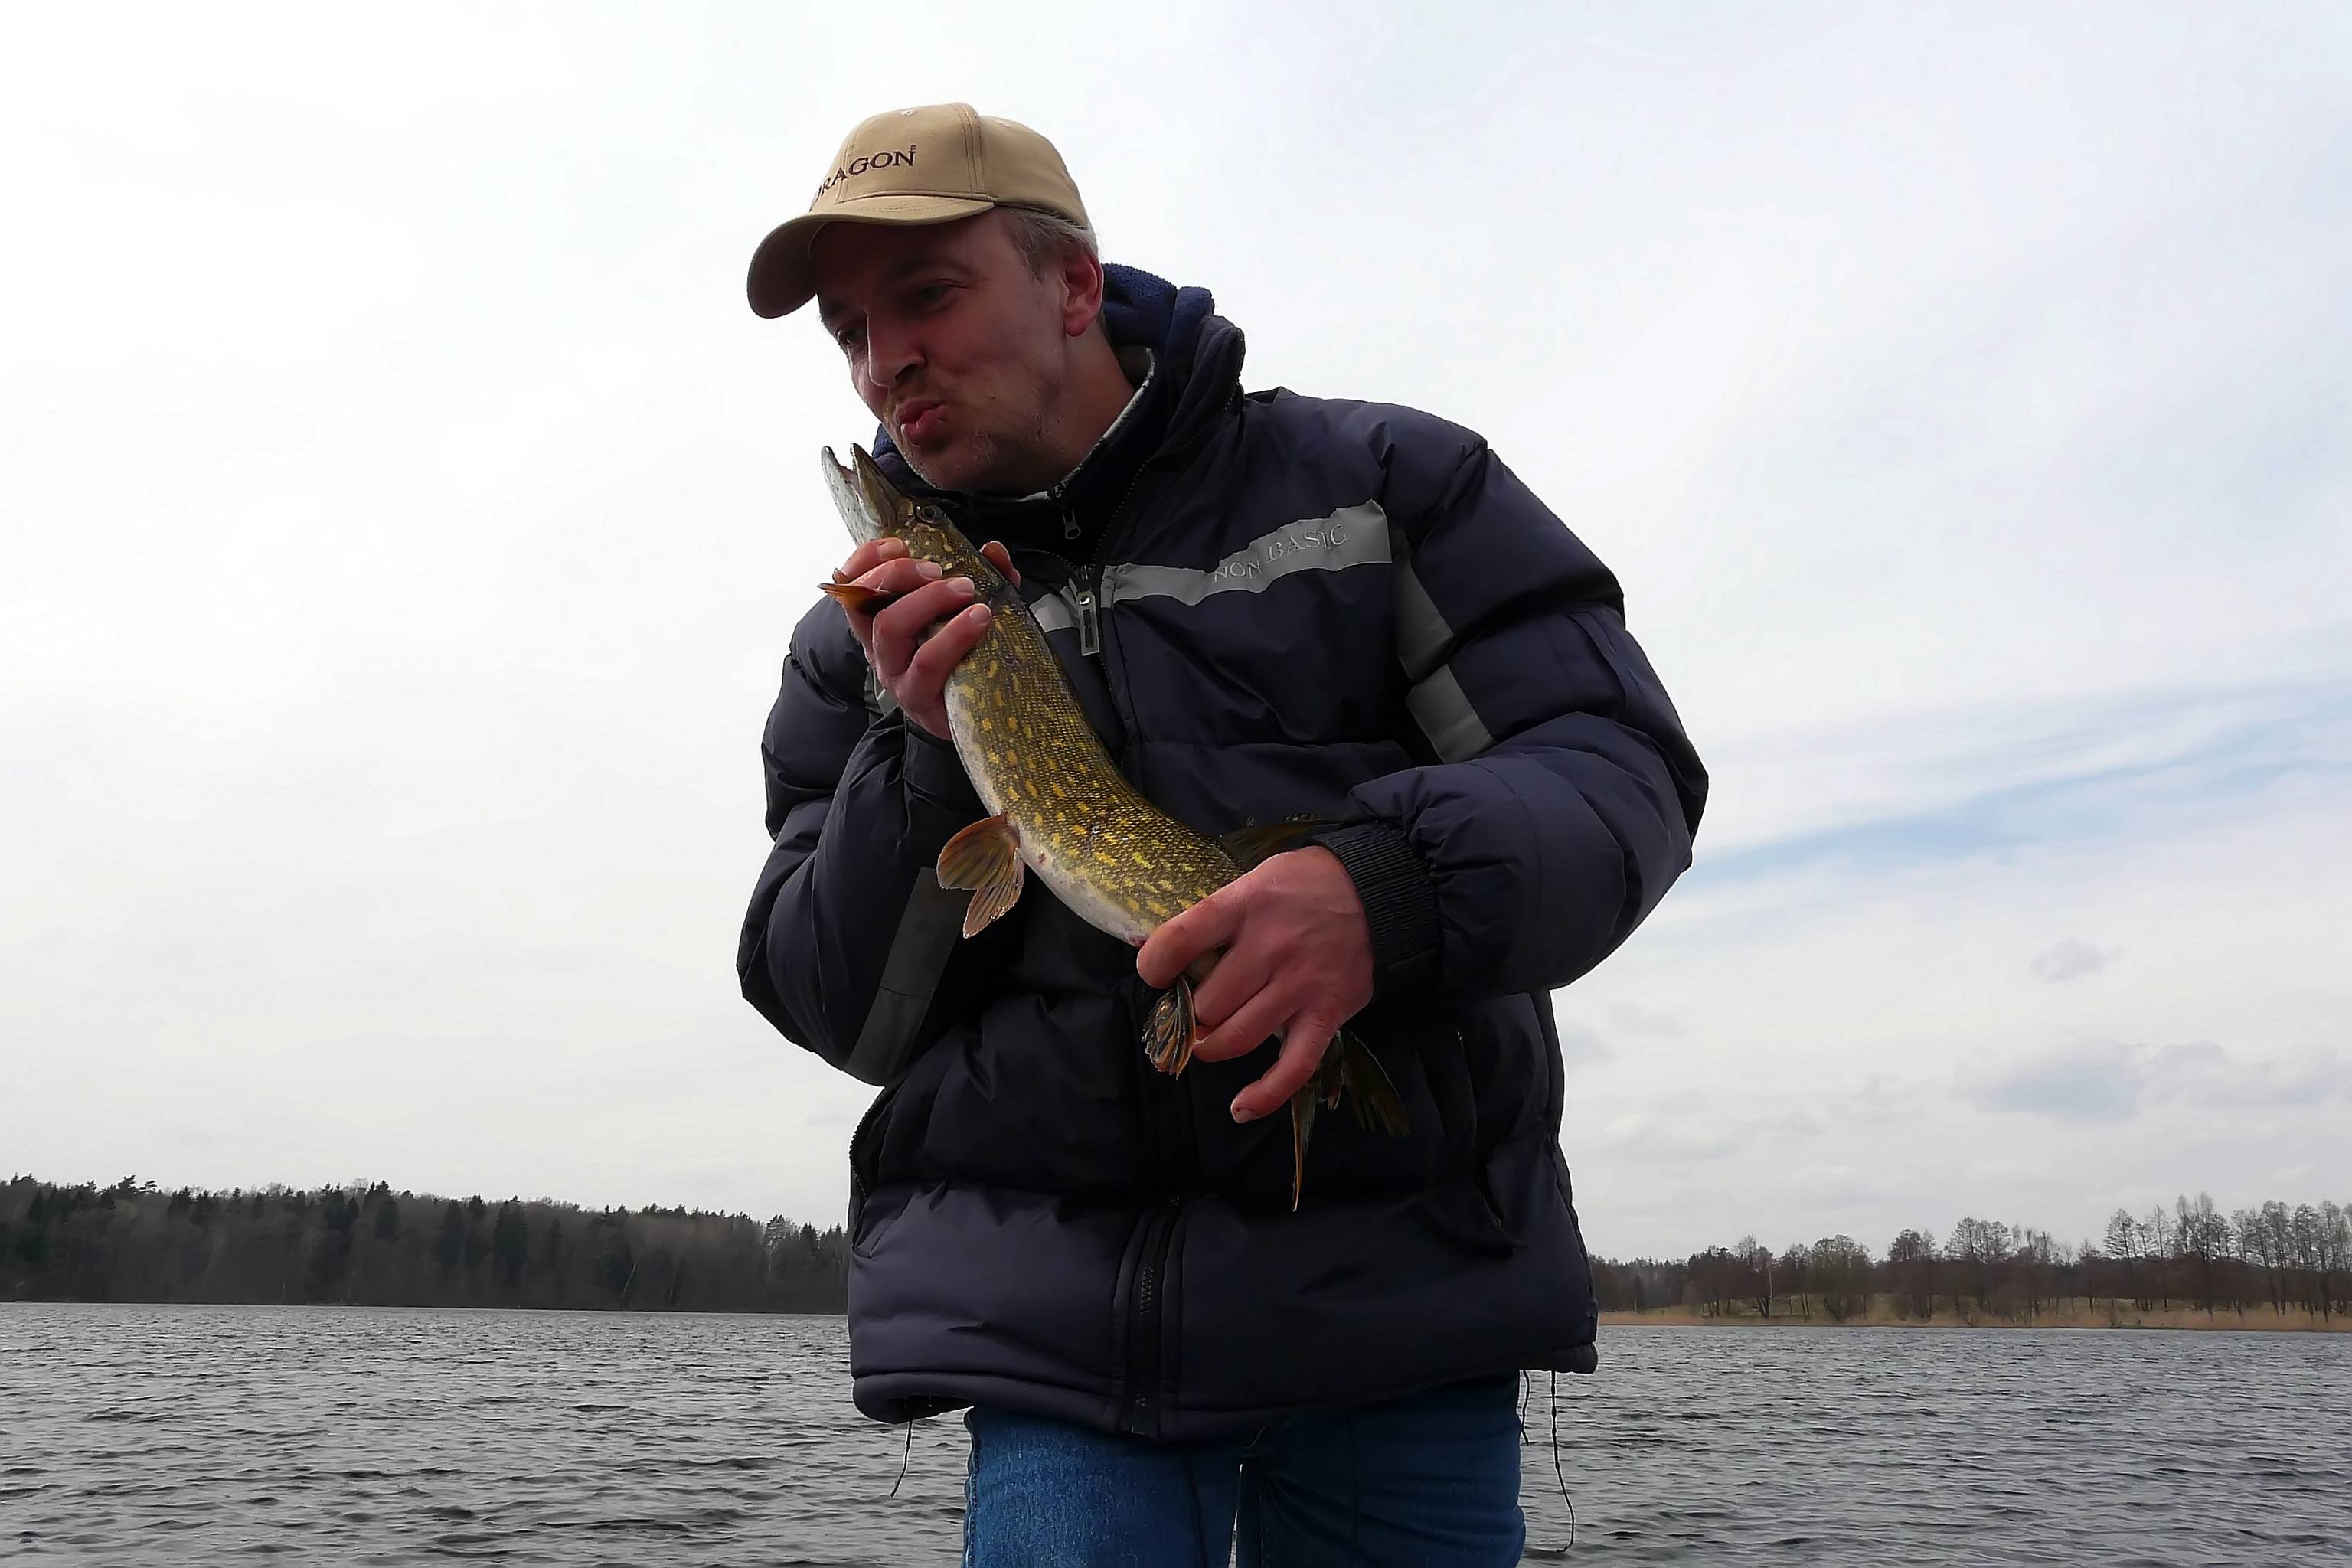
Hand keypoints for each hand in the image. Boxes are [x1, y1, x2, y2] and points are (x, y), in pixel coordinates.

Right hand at [831, 537, 1017, 737]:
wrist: (977, 717)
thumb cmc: (965, 660)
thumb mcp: (968, 613)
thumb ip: (982, 579)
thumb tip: (994, 550)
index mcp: (881, 621)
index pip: (852, 584)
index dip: (865, 559)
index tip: (897, 545)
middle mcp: (880, 647)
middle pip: (867, 602)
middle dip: (900, 573)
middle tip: (940, 570)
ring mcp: (896, 674)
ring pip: (891, 628)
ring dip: (928, 599)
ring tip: (967, 592)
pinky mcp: (919, 698)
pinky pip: (927, 663)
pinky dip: (954, 636)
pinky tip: (979, 620)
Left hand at [1134, 847, 1374, 1123]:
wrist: (1376, 891)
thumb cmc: (1303, 885)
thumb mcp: (1252, 881)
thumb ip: (1210, 915)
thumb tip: (1149, 948)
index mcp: (1244, 906)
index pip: (1179, 941)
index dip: (1154, 967)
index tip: (1156, 975)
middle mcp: (1271, 947)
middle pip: (1207, 1003)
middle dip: (1191, 1014)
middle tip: (1194, 1009)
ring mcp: (1300, 985)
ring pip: (1237, 1037)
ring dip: (1212, 1046)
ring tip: (1208, 1040)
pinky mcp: (1327, 1013)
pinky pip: (1293, 1067)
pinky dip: (1265, 1095)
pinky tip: (1241, 1108)